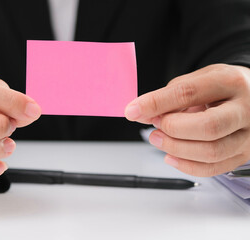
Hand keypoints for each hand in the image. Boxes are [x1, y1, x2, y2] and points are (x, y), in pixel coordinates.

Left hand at [125, 64, 249, 176]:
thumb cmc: (222, 88)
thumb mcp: (198, 80)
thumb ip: (169, 96)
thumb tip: (141, 113)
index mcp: (230, 82)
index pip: (189, 93)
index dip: (156, 103)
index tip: (133, 110)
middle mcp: (246, 109)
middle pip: (207, 127)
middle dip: (172, 130)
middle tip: (155, 126)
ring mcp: (249, 135)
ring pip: (211, 152)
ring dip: (176, 148)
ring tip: (158, 139)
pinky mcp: (245, 154)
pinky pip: (214, 168)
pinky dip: (186, 165)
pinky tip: (171, 156)